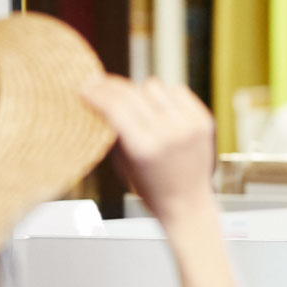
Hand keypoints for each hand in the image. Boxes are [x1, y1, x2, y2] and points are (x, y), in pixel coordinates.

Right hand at [81, 75, 215, 220]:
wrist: (188, 203)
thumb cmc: (149, 186)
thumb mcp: (122, 162)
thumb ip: (112, 129)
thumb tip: (97, 96)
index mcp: (144, 148)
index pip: (114, 107)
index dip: (95, 93)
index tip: (83, 86)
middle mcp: (169, 134)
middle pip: (131, 92)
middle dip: (110, 86)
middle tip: (97, 83)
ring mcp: (189, 126)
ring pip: (153, 86)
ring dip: (139, 92)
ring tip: (135, 106)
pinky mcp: (204, 120)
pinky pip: (177, 90)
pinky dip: (164, 96)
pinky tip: (158, 109)